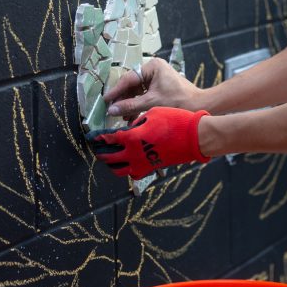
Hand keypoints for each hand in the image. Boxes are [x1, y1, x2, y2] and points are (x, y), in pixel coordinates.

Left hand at [86, 107, 210, 178]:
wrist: (194, 137)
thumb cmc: (175, 121)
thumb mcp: (153, 114)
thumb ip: (137, 122)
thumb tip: (130, 127)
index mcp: (132, 138)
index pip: (109, 139)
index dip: (99, 137)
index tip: (93, 136)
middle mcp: (134, 154)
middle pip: (109, 157)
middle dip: (101, 152)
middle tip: (97, 148)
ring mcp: (142, 164)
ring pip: (119, 170)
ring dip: (111, 164)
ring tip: (109, 158)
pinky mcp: (151, 169)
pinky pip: (133, 173)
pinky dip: (127, 169)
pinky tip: (127, 162)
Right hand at [104, 57, 202, 118]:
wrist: (199, 106)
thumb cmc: (178, 101)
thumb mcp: (151, 103)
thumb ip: (130, 106)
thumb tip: (111, 109)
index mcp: (152, 66)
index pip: (129, 78)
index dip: (116, 91)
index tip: (105, 100)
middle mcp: (154, 69)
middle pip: (132, 85)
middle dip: (123, 99)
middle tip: (112, 111)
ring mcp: (157, 78)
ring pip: (137, 91)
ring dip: (130, 104)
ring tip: (122, 117)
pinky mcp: (159, 87)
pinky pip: (144, 95)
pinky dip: (138, 105)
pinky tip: (131, 117)